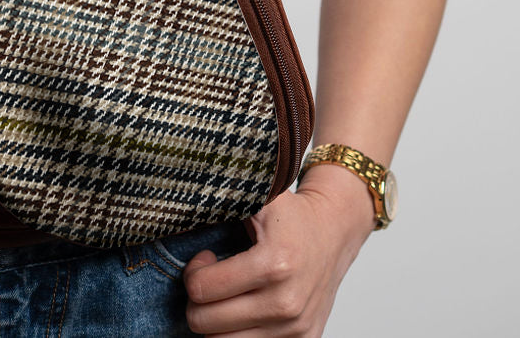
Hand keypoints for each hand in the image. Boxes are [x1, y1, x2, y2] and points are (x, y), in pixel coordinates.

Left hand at [182, 170, 375, 334]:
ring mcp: (296, 328)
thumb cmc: (291, 215)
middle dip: (197, 300)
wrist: (334, 233)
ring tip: (225, 295)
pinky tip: (244, 307)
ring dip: (215, 320)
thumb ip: (222, 194)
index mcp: (273, 264)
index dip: (193, 271)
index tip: (205, 258)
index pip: (202, 289)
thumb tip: (184, 198)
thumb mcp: (257, 194)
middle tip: (209, 278)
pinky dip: (239, 331)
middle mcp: (286, 303)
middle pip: (206, 323)